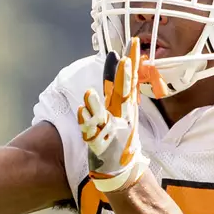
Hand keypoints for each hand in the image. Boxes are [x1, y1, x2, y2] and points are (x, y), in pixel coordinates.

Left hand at [77, 37, 149, 192]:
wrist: (121, 170)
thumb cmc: (120, 137)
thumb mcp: (122, 111)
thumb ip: (117, 87)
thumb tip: (115, 62)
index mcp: (126, 108)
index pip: (130, 81)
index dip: (132, 62)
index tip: (134, 42)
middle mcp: (121, 118)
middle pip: (123, 96)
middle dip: (124, 78)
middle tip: (125, 60)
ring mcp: (111, 132)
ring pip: (102, 117)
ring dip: (96, 105)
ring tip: (89, 93)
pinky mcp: (100, 146)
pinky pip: (91, 134)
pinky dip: (86, 124)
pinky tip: (80, 113)